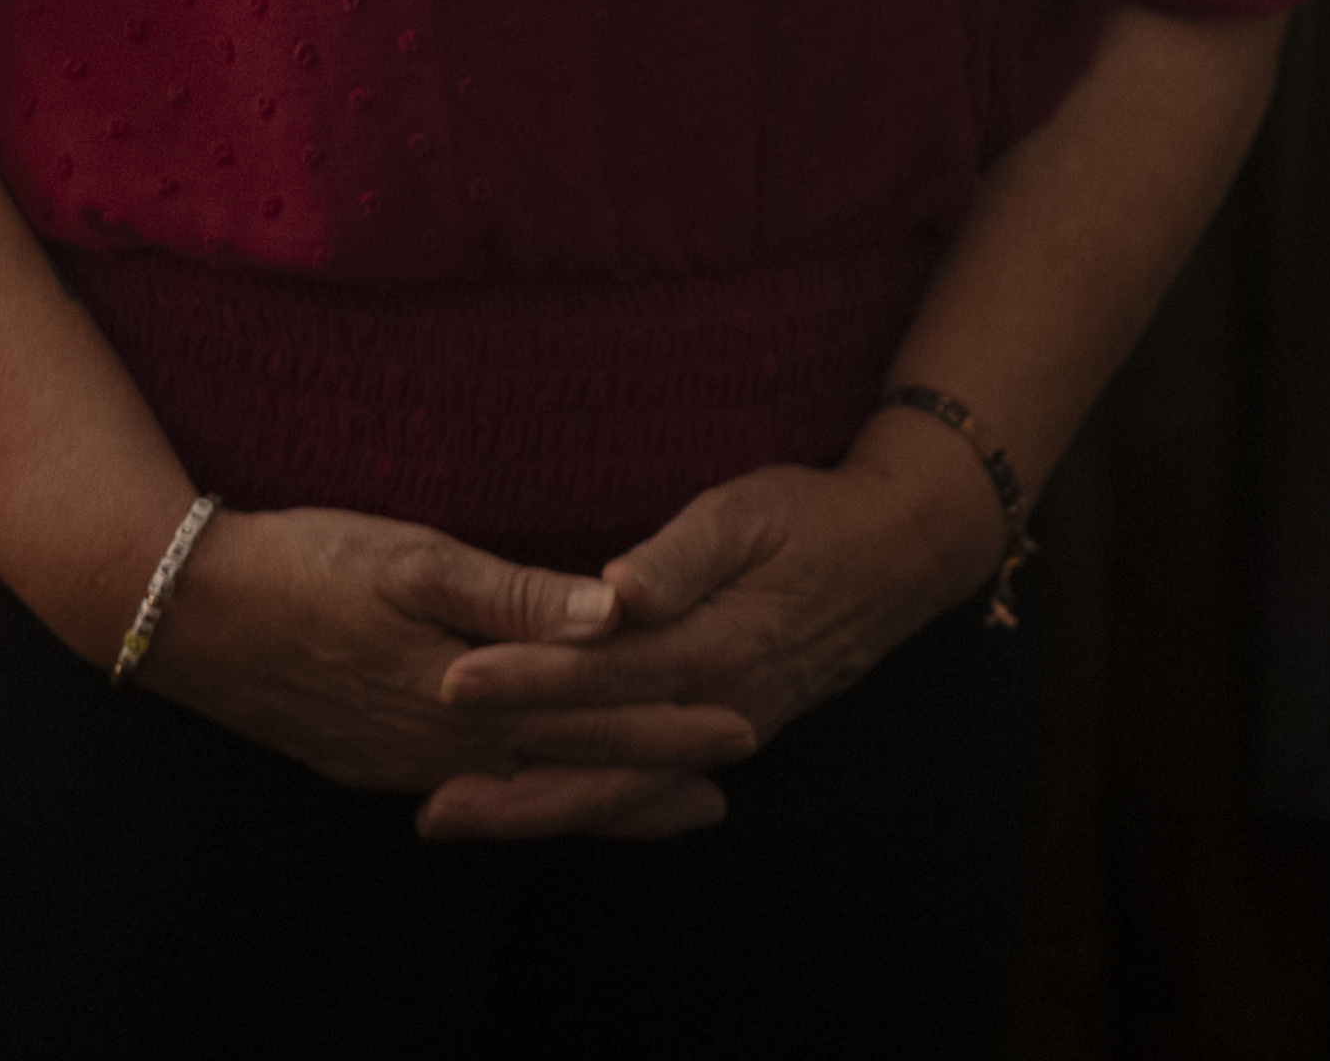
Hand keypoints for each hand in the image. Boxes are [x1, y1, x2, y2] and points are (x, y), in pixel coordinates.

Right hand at [130, 506, 755, 841]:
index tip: (740, 726)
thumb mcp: (413, 557)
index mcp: (466, 692)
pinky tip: (543, 792)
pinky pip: (475, 793)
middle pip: (569, 771)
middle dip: (651, 777)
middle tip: (727, 784)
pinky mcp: (368, 764)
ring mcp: (402, 765)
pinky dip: (530, 796)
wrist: (187, 614)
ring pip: (526, 792)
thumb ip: (516, 593)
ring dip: (598, 797)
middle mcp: (442, 746)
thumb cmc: (304, 563)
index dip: (669, 724)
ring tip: (663, 804)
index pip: (592, 715)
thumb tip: (615, 611)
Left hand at [422, 431, 1007, 840]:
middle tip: (430, 802)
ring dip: (538, 807)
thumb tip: (619, 590)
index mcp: (716, 646)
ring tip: (456, 815)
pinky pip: (646, 785)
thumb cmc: (811, 519)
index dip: (526, 679)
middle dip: (513, 782)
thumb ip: (681, 555)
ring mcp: (727, 731)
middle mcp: (718, 708)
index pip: (602, 673)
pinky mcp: (727, 734)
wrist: (898, 556)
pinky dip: (589, 803)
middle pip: (603, 760)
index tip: (454, 680)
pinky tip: (536, 808)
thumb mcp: (747, 513)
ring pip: (621, 788)